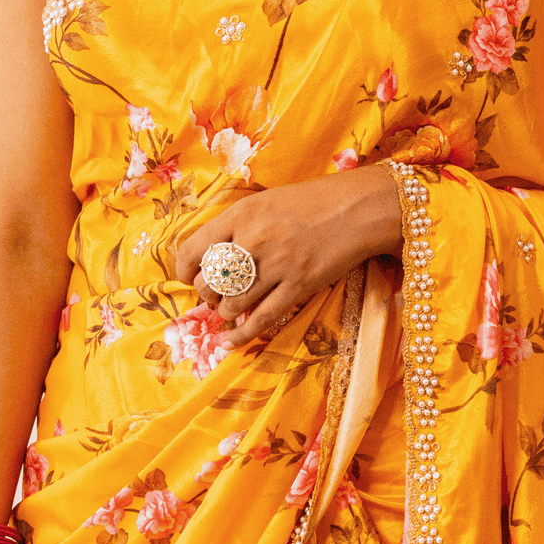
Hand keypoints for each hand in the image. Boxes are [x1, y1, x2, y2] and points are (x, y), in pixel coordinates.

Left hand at [175, 163, 403, 342]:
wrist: (358, 208)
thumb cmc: (311, 202)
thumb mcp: (265, 201)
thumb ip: (237, 225)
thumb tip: (209, 257)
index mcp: (241, 213)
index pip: (193, 249)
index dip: (184, 270)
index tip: (189, 277)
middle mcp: (254, 239)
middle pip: (209, 281)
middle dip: (207, 295)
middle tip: (216, 295)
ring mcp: (277, 264)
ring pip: (232, 304)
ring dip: (226, 313)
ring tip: (232, 310)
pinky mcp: (299, 286)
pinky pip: (261, 319)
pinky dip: (241, 335)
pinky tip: (230, 342)